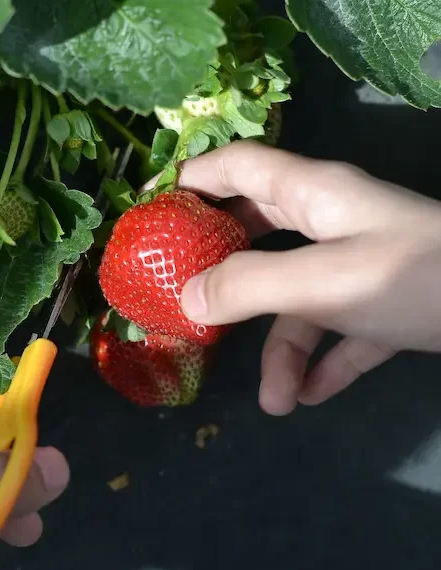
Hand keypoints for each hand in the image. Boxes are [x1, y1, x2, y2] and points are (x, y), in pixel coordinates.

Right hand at [174, 141, 440, 414]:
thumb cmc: (413, 277)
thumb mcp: (323, 282)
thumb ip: (250, 286)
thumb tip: (185, 298)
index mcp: (313, 196)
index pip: (239, 166)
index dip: (194, 179)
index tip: (155, 210)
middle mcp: (331, 224)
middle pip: (259, 236)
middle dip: (223, 271)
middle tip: (186, 301)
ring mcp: (358, 266)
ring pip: (300, 302)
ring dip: (284, 351)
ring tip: (276, 403)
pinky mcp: (383, 306)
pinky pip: (339, 333)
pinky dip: (324, 363)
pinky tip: (312, 396)